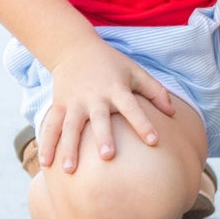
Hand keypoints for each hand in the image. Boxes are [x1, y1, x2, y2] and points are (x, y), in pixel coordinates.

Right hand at [37, 35, 174, 172]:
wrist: (75, 48)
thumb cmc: (111, 64)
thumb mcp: (135, 71)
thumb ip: (156, 91)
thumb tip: (173, 113)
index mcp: (116, 88)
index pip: (132, 107)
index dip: (143, 123)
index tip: (154, 141)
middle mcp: (95, 96)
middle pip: (99, 119)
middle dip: (103, 137)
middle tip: (108, 157)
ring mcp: (74, 101)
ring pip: (71, 127)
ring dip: (69, 148)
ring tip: (70, 170)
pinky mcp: (58, 104)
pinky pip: (51, 126)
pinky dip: (47, 144)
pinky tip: (46, 164)